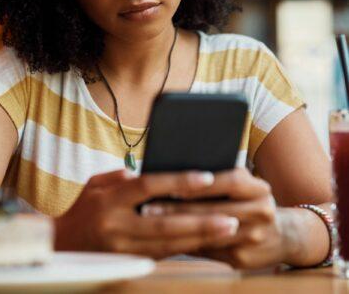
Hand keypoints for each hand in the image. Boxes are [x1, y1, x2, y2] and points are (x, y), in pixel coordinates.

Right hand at [55, 169, 240, 258]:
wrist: (61, 247)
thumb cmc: (82, 209)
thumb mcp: (95, 184)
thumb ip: (122, 177)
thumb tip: (149, 173)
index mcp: (109, 200)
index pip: (147, 187)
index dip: (177, 181)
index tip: (206, 177)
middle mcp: (117, 226)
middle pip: (165, 223)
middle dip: (200, 221)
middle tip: (231, 217)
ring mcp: (124, 248)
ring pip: (169, 244)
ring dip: (201, 238)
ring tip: (228, 231)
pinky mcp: (130, 263)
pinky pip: (164, 255)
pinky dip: (187, 248)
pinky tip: (208, 242)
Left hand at [147, 168, 290, 268]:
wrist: (285, 235)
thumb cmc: (251, 201)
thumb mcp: (244, 185)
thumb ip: (219, 180)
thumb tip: (177, 175)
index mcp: (259, 189)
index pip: (229, 181)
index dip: (201, 183)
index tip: (172, 184)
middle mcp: (262, 213)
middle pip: (215, 209)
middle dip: (179, 209)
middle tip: (149, 207)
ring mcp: (255, 238)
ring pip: (209, 233)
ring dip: (178, 228)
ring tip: (151, 223)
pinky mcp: (244, 259)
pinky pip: (209, 250)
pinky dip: (186, 243)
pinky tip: (165, 239)